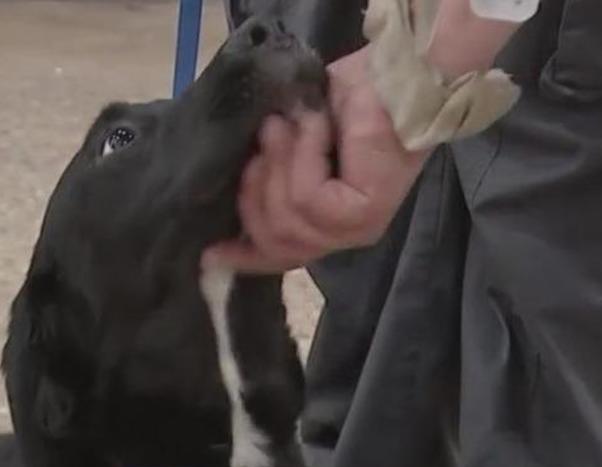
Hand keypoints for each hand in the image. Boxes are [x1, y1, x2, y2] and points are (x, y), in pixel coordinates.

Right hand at [205, 46, 429, 273]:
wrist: (392, 74)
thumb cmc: (346, 100)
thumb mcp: (291, 138)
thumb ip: (266, 169)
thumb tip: (225, 183)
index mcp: (324, 226)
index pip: (278, 256)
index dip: (242, 256)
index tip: (209, 252)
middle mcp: (341, 236)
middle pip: (274, 241)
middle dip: (255, 187)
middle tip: (266, 133)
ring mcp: (356, 229)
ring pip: (288, 218)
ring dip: (279, 163)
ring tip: (287, 123)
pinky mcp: (365, 213)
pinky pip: (308, 198)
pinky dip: (302, 155)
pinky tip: (314, 126)